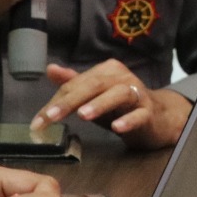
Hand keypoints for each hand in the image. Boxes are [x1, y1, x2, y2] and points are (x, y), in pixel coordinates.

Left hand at [32, 60, 191, 150]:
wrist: (157, 117)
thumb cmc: (121, 106)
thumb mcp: (95, 94)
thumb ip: (73, 82)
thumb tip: (50, 69)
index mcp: (108, 71)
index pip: (77, 84)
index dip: (56, 101)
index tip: (39, 121)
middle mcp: (123, 78)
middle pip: (94, 85)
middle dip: (70, 101)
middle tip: (51, 117)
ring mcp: (138, 94)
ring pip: (118, 95)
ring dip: (99, 104)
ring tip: (83, 115)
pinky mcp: (149, 112)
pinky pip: (139, 114)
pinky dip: (129, 120)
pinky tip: (117, 128)